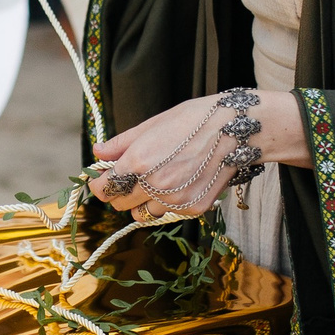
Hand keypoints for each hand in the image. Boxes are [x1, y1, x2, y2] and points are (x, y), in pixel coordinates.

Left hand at [91, 90, 303, 222]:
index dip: (100, 182)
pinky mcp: (193, 209)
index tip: (104, 177)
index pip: (103, 187)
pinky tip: (178, 184)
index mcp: (139, 161)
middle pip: (118, 204)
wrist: (236, 130)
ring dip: (142, 202)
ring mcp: (175, 200)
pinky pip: (167, 214)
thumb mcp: (152, 124)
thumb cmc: (194, 120)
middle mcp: (154, 185)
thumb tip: (98, 153)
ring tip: (157, 181)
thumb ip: (121, 143)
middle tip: (131, 178)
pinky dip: (166, 205)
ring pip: (141, 214)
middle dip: (119, 192)